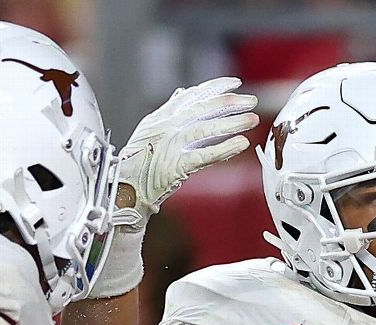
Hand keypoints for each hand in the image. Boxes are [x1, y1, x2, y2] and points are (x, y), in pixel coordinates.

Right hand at [117, 77, 258, 228]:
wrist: (123, 189)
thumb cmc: (137, 163)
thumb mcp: (149, 130)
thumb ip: (168, 111)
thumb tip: (183, 93)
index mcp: (160, 118)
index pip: (192, 96)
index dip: (215, 88)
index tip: (235, 84)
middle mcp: (165, 128)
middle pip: (203, 109)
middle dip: (230, 103)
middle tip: (251, 101)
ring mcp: (169, 147)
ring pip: (206, 129)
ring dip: (232, 123)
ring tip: (251, 120)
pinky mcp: (175, 167)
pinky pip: (204, 156)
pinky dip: (224, 149)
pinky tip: (241, 144)